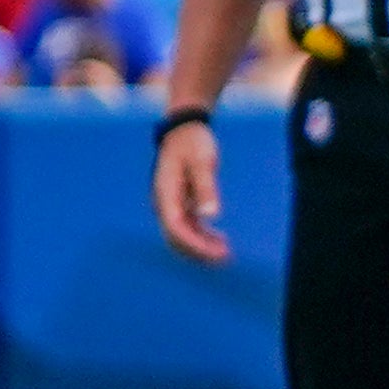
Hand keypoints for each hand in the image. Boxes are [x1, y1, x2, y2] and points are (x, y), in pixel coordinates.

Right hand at [152, 118, 225, 264]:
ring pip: (182, 234)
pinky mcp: (180, 202)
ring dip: (201, 246)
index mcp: (165, 194)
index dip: (194, 244)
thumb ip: (206, 188)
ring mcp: (170, 204)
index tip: (215, 252)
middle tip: (225, 258)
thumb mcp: (203, 162)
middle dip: (198, 250)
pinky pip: (188, 225)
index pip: (175, 228)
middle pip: (176, 236)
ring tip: (225, 253)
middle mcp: (163, 203)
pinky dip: (202, 235)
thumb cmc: (193, 143)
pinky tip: (220, 239)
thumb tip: (210, 215)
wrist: (185, 130)